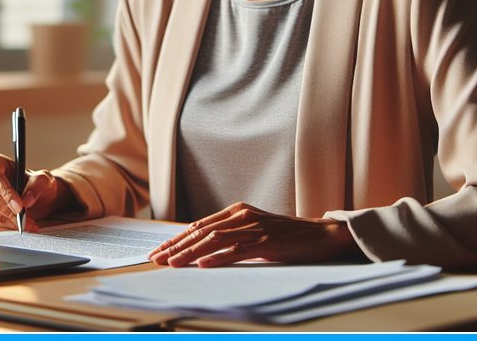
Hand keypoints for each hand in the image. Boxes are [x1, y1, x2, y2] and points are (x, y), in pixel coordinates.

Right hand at [0, 153, 71, 230]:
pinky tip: (18, 224)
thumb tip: (26, 199)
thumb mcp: (44, 180)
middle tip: (24, 219)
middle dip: (8, 211)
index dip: (6, 192)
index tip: (20, 207)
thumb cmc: (36, 183)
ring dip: (9, 221)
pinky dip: (6, 225)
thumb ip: (37, 185)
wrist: (36, 196)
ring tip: (27, 224)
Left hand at [148, 202, 361, 267]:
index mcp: (237, 211)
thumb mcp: (254, 230)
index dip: (177, 238)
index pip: (199, 225)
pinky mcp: (267, 242)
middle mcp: (242, 216)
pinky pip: (238, 250)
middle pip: (201, 231)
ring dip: (190, 252)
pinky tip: (204, 264)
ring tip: (172, 263)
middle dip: (176, 246)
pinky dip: (218, 257)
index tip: (159, 250)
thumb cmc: (287, 235)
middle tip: (156, 258)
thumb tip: (203, 248)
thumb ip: (231, 234)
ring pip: (214, 239)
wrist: (321, 235)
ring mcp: (255, 228)